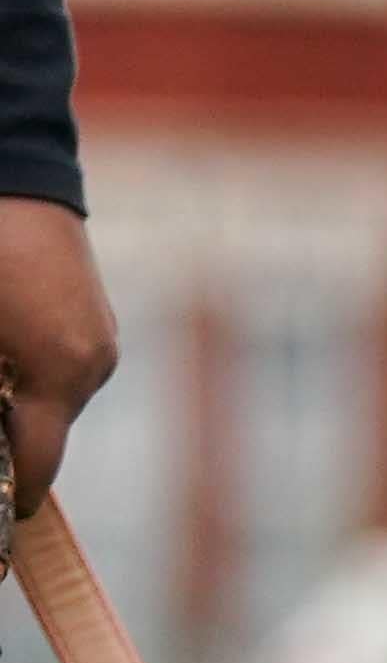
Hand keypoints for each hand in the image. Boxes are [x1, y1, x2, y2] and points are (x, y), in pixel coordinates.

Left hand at [0, 197, 119, 521]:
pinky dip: (25, 368)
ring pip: (50, 398)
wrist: (7, 160)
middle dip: (5, 441)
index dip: (11, 501)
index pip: (36, 468)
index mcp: (58, 371)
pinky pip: (59, 364)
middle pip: (42, 434)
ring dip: (13, 400)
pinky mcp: (95, 317)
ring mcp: (99, 338)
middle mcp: (92, 363)